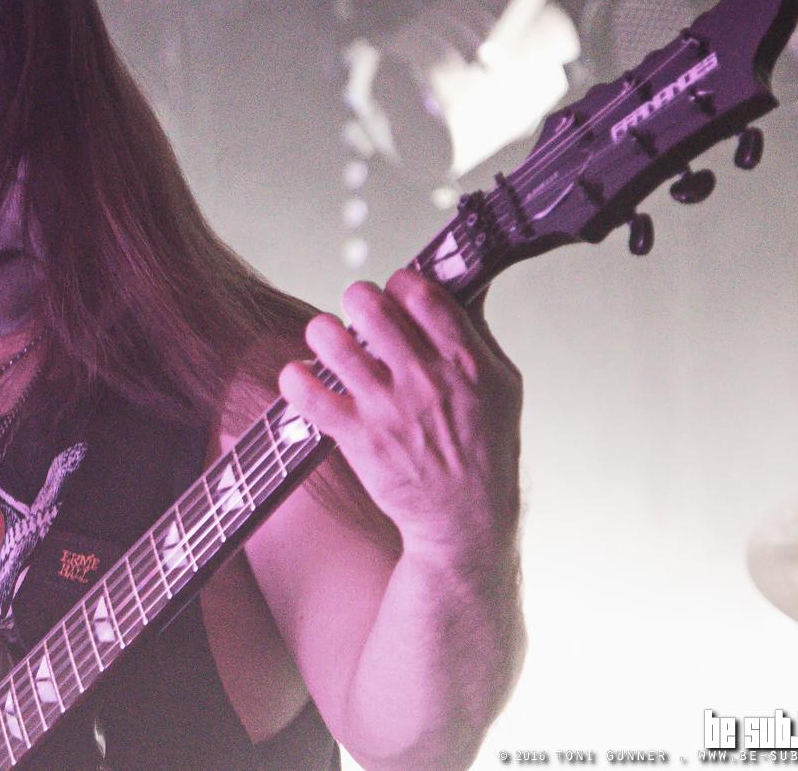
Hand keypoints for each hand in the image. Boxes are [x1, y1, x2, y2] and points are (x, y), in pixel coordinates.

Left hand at [278, 269, 522, 561]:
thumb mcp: (502, 382)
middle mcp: (424, 379)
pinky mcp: (357, 437)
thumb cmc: (486, 445)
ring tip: (328, 341)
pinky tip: (302, 377)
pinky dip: (295, 378)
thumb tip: (461, 280)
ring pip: (332, 342)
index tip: (395, 293)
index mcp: (464, 360)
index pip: (420, 293)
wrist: (465, 517)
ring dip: (322, 332)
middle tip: (357, 313)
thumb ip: (476, 331)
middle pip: (370, 307)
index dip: (399, 283)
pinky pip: (308, 394)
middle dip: (356, 299)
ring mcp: (387, 408)